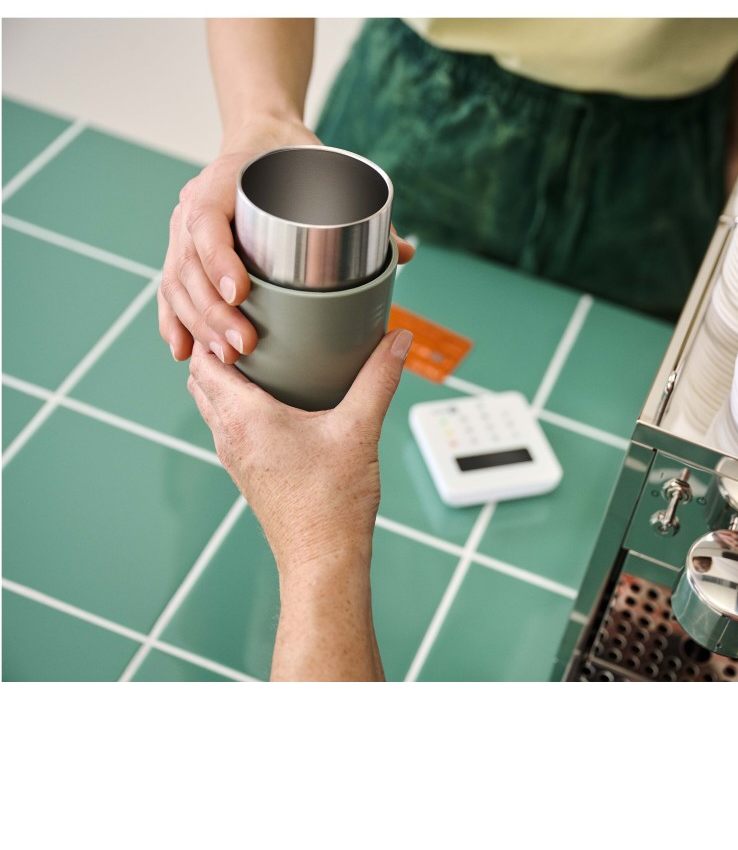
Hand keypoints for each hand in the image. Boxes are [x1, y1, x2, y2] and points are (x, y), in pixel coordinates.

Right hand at [159, 121, 414, 364]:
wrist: (261, 139)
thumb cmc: (292, 156)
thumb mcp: (324, 169)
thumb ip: (364, 210)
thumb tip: (406, 252)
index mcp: (220, 181)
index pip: (207, 222)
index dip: (219, 260)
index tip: (240, 293)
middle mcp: (193, 205)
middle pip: (189, 266)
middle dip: (213, 313)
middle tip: (243, 346)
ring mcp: (182, 231)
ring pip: (177, 284)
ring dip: (198, 325)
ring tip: (225, 358)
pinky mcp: (183, 251)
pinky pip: (171, 290)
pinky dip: (175, 322)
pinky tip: (183, 352)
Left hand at [187, 328, 411, 577]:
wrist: (322, 561)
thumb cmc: (332, 504)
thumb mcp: (360, 430)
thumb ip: (379, 378)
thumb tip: (398, 339)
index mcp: (245, 418)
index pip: (205, 360)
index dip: (216, 330)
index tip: (247, 312)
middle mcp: (229, 436)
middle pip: (202, 378)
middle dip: (218, 348)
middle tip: (255, 326)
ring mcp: (234, 457)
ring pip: (212, 403)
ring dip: (226, 377)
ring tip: (264, 355)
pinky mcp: (248, 471)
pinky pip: (228, 424)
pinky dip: (238, 402)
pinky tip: (276, 398)